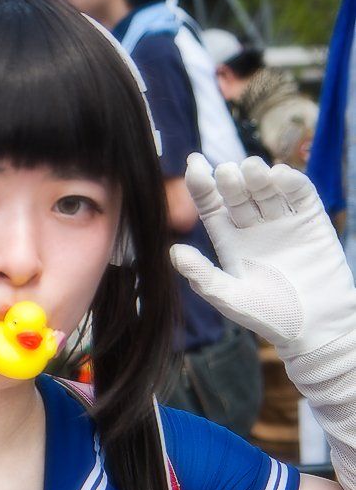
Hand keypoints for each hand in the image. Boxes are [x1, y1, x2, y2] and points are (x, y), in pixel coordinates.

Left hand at [170, 154, 355, 356]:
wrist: (315, 326)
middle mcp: (252, 226)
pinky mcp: (310, 218)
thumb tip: (173, 252)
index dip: (201, 183)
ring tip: (252, 169)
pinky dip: (290, 181)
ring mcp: (281, 220)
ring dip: (258, 174)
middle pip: (237, 192)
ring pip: (266, 187)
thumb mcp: (231, 298)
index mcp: (229, 240)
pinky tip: (279, 176)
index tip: (194, 163)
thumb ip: (203, 276)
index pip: (211, 204)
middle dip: (231, 179)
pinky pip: (299, 193)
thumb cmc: (270, 317)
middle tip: (227, 173)